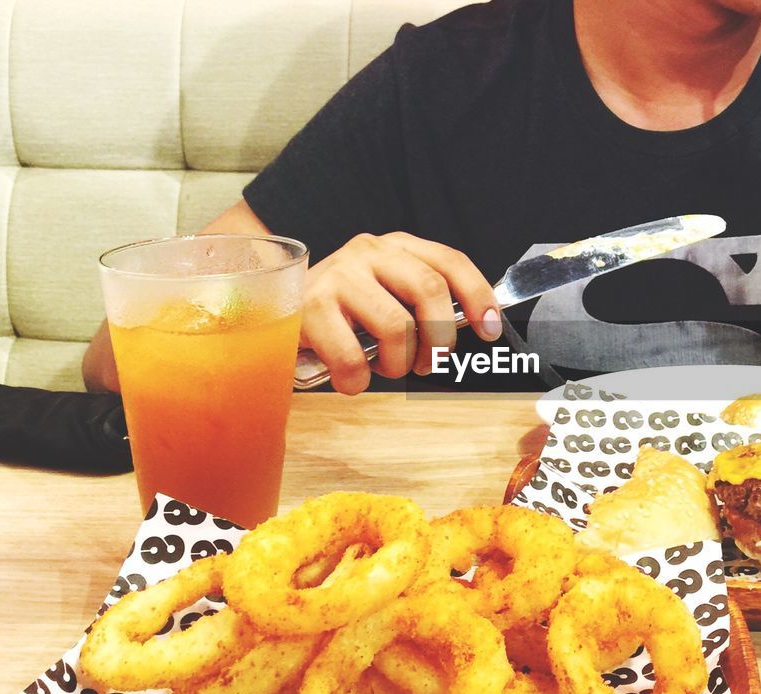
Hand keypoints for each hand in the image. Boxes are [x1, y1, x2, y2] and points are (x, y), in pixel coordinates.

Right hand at [301, 232, 501, 393]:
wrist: (270, 310)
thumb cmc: (341, 314)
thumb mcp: (387, 296)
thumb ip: (423, 304)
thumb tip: (475, 327)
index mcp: (396, 247)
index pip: (450, 262)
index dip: (478, 297)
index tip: (491, 331)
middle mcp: (370, 251)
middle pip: (430, 290)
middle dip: (440, 339)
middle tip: (429, 363)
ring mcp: (339, 275)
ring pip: (397, 326)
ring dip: (399, 363)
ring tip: (384, 367)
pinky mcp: (310, 307)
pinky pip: (353, 357)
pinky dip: (358, 380)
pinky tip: (349, 376)